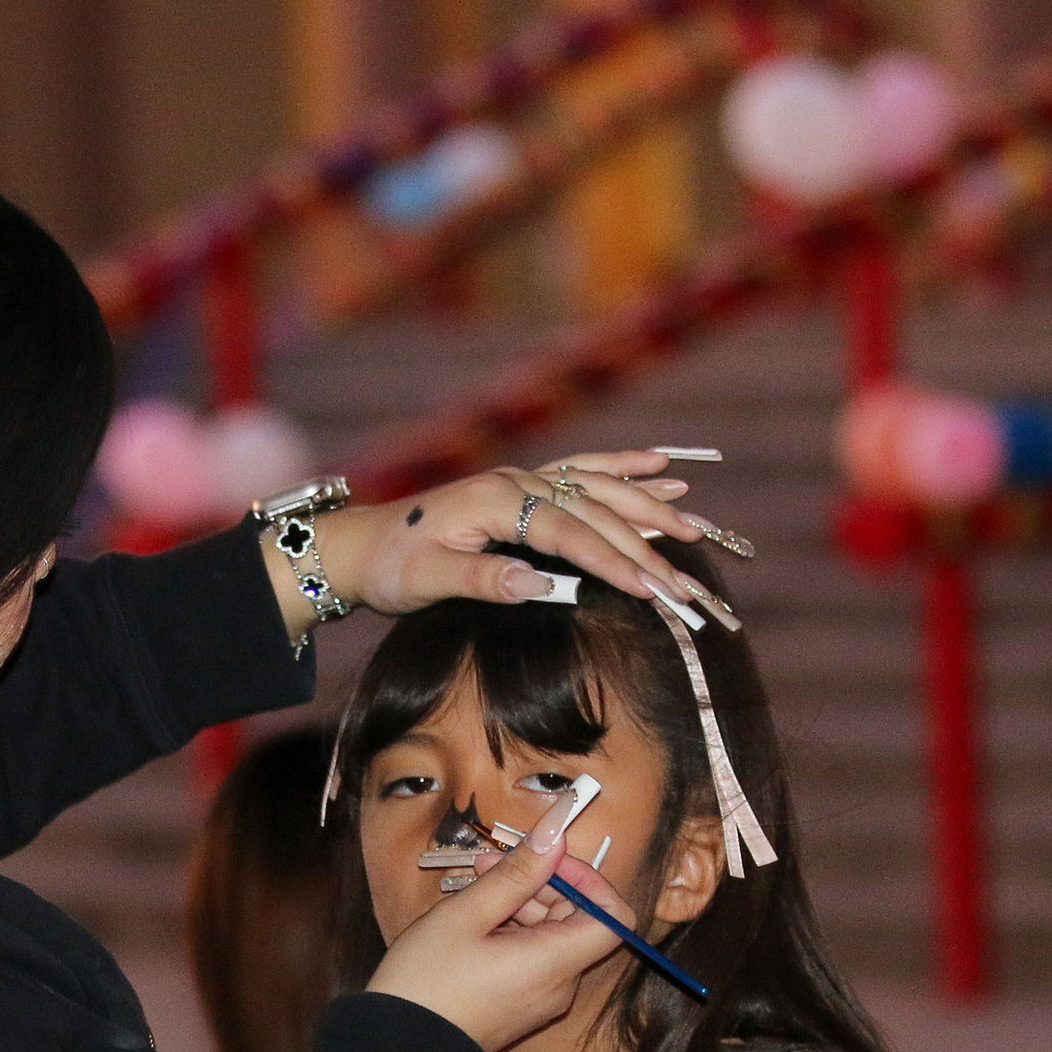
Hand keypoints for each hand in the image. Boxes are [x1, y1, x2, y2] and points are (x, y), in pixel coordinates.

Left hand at [313, 450, 737, 625]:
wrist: (361, 546)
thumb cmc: (392, 568)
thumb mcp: (428, 582)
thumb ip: (485, 580)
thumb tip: (541, 585)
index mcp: (495, 500)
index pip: (568, 533)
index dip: (611, 561)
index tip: (649, 587)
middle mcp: (515, 482)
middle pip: (593, 511)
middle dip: (644, 542)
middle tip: (685, 573)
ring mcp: (521, 480)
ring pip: (597, 486)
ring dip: (646, 503)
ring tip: (690, 522)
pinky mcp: (522, 488)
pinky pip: (582, 472)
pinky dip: (623, 468)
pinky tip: (661, 464)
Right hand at [368, 798, 624, 1051]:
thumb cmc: (427, 981)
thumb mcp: (467, 915)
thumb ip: (517, 872)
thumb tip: (555, 833)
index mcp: (555, 963)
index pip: (613, 917)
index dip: (589, 880)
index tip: (547, 859)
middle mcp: (559, 984)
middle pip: (578, 921)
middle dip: (542, 882)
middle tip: (489, 861)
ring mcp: (541, 998)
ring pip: (551, 936)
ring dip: (521, 902)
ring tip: (472, 884)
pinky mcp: (521, 1004)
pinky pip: (533, 957)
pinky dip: (512, 929)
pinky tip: (473, 917)